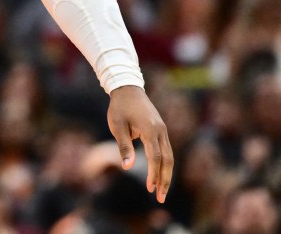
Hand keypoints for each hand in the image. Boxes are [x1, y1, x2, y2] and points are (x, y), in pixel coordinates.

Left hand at [107, 85, 173, 202]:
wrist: (128, 89)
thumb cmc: (119, 108)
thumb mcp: (117, 126)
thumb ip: (124, 146)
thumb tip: (127, 167)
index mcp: (150, 130)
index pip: (155, 157)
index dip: (153, 174)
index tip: (150, 188)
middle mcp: (161, 131)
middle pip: (167, 160)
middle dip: (165, 180)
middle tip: (160, 198)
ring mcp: (163, 130)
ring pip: (169, 156)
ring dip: (166, 174)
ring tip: (160, 191)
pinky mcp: (161, 130)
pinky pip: (166, 151)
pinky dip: (163, 164)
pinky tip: (159, 175)